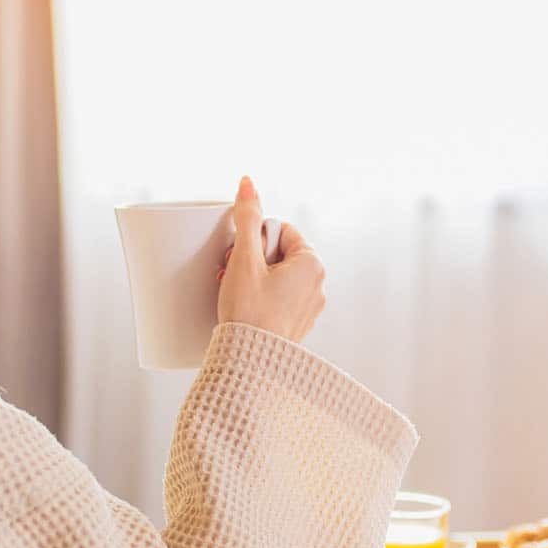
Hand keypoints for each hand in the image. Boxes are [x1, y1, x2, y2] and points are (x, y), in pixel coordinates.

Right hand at [216, 176, 324, 342]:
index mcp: (312, 264)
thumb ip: (247, 218)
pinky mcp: (295, 326)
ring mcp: (308, 308)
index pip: (282, 231)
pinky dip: (258, 297)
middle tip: (230, 271)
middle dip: (250, 259)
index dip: (255, 238)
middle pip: (278, 253)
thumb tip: (248, 183)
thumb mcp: (244, 259)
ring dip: (251, 277)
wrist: (249, 364)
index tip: (240, 254)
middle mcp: (317, 286)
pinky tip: (241, 306)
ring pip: (276, 277)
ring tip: (232, 291)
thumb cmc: (249, 311)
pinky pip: (276, 299)